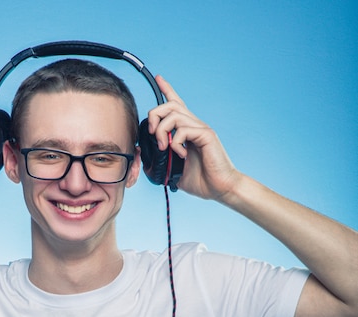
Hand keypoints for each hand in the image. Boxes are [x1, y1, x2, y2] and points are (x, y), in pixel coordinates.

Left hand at [147, 76, 241, 201]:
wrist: (220, 188)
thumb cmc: (201, 181)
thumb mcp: (173, 171)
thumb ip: (160, 162)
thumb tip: (146, 159)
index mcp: (187, 131)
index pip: (176, 104)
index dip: (167, 89)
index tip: (159, 78)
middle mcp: (194, 125)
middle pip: (169, 105)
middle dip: (154, 116)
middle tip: (153, 134)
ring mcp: (201, 129)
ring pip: (174, 115)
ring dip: (162, 131)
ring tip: (165, 148)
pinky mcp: (206, 135)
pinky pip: (183, 130)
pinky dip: (175, 143)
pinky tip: (181, 155)